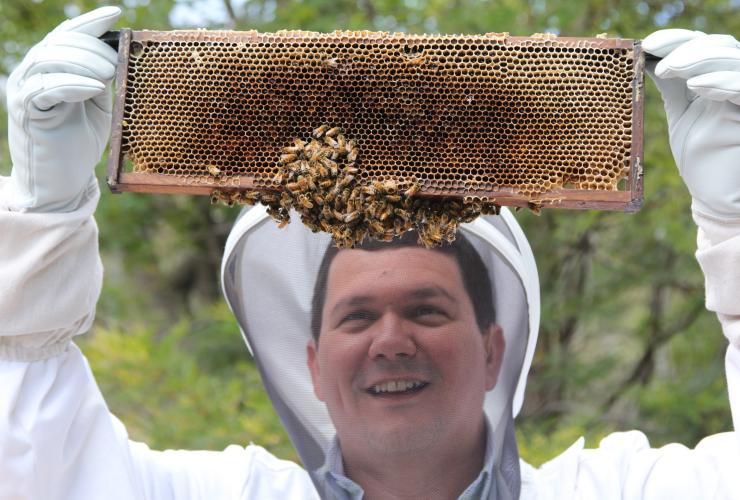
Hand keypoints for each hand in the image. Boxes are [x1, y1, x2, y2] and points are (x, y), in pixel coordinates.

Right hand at [5, 6, 120, 211]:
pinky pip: (46, 88)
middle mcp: (34, 74)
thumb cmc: (80, 143)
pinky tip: (94, 87)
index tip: (116, 14)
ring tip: (108, 73)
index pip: (67, 35)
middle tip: (115, 61)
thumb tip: (122, 56)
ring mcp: (25, 90)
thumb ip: (104, 81)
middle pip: (59, 43)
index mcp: (52, 68)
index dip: (89, 22)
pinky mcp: (26, 110)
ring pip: (50, 60)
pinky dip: (73, 84)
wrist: (61, 182)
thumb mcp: (100, 106)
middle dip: (91, 46)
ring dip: (83, 62)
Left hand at [643, 29, 739, 220]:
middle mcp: (736, 82)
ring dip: (698, 59)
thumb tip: (646, 58)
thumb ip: (671, 86)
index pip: (704, 43)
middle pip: (720, 45)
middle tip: (657, 59)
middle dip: (686, 47)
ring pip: (733, 59)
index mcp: (718, 78)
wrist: (716, 195)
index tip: (647, 44)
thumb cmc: (700, 157)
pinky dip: (722, 81)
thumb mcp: (680, 114)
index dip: (677, 39)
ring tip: (670, 70)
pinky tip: (698, 85)